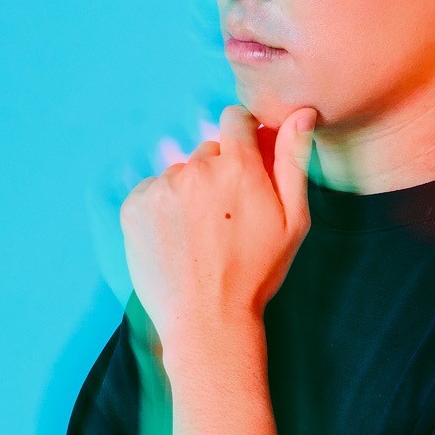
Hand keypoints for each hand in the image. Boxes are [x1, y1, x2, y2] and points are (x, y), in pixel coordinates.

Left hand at [119, 104, 316, 345]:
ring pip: (179, 174)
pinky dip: (163, 209)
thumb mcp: (293, 220)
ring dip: (189, 193)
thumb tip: (300, 112)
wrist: (207, 321)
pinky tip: (177, 240)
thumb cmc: (257, 273)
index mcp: (237, 166)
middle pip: (208, 151)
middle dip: (219, 173)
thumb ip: (293, 160)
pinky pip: (152, 192)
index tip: (246, 162)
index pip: (235, 119)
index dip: (244, 137)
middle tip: (227, 219)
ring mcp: (160, 187)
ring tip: (200, 237)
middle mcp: (195, 168)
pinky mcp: (134, 207)